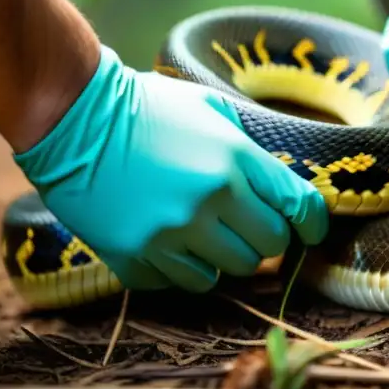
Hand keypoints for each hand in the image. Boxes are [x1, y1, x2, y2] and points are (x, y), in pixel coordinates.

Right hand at [14, 46, 328, 292]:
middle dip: (266, 237)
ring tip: (210, 232)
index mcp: (236, 159)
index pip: (299, 206)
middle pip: (269, 246)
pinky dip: (187, 268)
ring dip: (228, 255)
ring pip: (230, 271)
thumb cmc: (148, 106)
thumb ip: (250, 147)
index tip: (312, 231)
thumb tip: (280, 182)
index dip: (314, 223)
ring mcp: (172, 232)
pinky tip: (174, 243)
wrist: (75, 119)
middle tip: (250, 225)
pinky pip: (184, 282)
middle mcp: (211, 200)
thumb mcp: (213, 108)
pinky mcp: (136, 256)